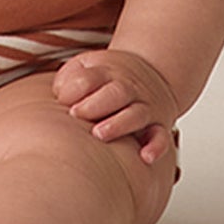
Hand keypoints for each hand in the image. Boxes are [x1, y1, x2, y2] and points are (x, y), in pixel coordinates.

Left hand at [53, 48, 179, 165]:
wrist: (153, 73)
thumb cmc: (109, 77)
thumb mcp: (86, 67)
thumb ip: (70, 79)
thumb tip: (61, 96)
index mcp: (107, 73)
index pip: (91, 78)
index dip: (76, 89)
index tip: (64, 101)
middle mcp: (129, 89)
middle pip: (116, 93)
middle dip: (95, 105)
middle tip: (76, 114)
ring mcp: (144, 107)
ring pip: (135, 115)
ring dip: (118, 125)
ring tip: (99, 134)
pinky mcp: (158, 126)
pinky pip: (161, 136)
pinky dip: (156, 147)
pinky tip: (146, 157)